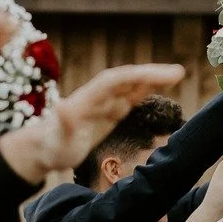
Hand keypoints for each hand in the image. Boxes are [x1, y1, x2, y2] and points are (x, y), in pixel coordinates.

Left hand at [0, 62, 184, 184]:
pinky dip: (144, 90)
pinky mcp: (106, 113)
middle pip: (127, 79)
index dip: (138, 76)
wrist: (42, 149)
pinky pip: (128, 97)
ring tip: (177, 75)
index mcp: (87, 100)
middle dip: (151, 74)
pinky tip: (158, 88)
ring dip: (151, 79)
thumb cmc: (51, 147)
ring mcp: (102, 103)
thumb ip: (61, 123)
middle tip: (179, 72)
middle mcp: (97, 97)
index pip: (115, 81)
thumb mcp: (56, 138)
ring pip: (130, 86)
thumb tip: (60, 107)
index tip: (158, 75)